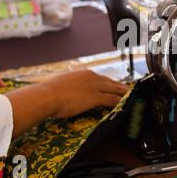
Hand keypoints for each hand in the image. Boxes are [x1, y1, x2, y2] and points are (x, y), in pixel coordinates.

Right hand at [6, 70, 128, 136]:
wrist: (47, 95)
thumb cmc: (49, 91)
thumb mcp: (61, 83)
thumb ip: (69, 85)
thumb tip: (66, 90)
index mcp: (83, 73)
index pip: (101, 78)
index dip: (108, 83)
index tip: (113, 85)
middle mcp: (91, 77)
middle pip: (110, 82)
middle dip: (120, 86)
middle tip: (127, 89)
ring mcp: (94, 87)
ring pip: (114, 89)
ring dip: (123, 93)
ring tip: (130, 96)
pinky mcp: (95, 97)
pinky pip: (112, 99)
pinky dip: (119, 101)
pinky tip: (124, 104)